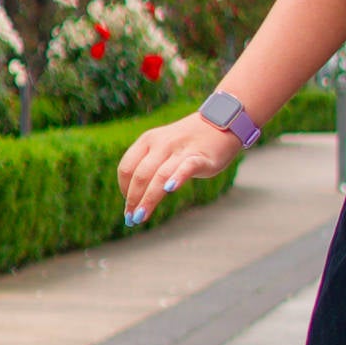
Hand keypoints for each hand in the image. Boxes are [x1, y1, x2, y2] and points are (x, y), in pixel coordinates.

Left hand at [117, 112, 242, 224]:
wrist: (221, 125)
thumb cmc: (188, 143)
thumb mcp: (163, 148)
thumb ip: (149, 166)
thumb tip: (134, 198)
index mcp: (147, 140)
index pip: (126, 168)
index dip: (124, 189)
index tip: (129, 206)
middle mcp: (161, 143)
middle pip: (141, 175)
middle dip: (133, 200)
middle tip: (132, 219)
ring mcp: (181, 149)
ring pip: (160, 176)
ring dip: (148, 199)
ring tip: (140, 217)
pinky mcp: (200, 157)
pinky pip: (186, 168)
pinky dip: (177, 178)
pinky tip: (170, 189)